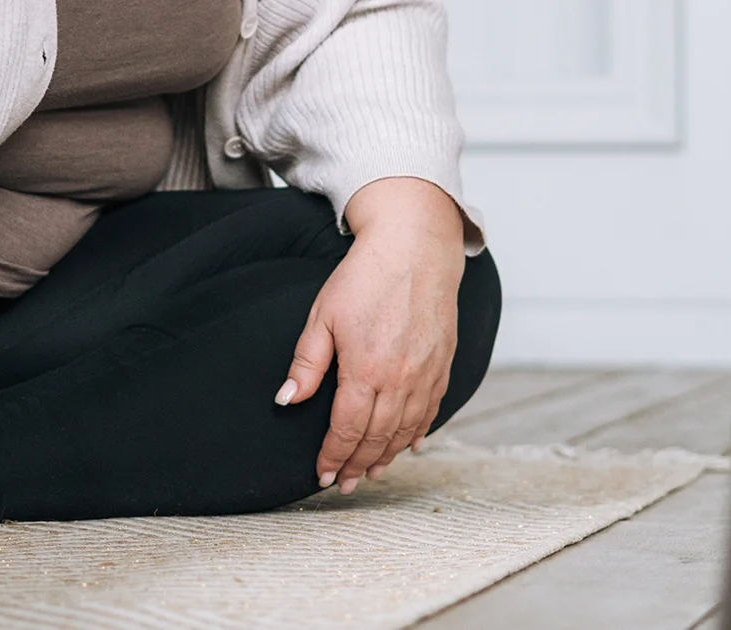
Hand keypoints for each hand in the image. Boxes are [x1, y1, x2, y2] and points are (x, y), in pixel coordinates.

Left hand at [276, 176, 469, 493]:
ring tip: (370, 473)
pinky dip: (418, 433)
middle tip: (343, 484)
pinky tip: (409, 445)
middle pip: (377, 438)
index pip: (347, 430)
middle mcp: (401, 380)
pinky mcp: (443, 364)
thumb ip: (306, 363)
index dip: (333, 457)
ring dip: (387, 456)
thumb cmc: (366, 276)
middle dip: (357, 465)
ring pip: (406, 430)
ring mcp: (426, 374)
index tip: (322, 474)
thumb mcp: (323, 316)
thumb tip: (287, 400)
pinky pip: (431, 410)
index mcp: (367, 370)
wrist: (416, 246)